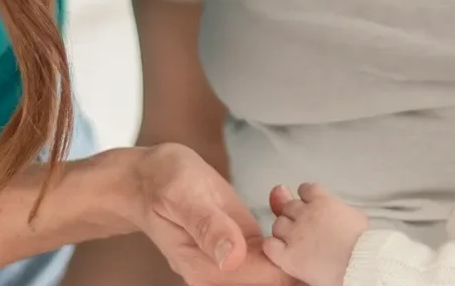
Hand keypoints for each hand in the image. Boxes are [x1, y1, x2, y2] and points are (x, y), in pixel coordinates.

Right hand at [121, 144, 289, 284]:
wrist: (146, 179)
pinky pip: (271, 251)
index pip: (268, 280)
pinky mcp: (240, 249)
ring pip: (278, 266)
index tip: (308, 232)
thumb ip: (208, 228)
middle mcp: (220, 275)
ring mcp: (231, 264)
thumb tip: (231, 258)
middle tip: (305, 215)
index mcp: (208, 270)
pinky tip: (279, 201)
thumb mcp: (183, 197)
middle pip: (277, 279)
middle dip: (299, 254)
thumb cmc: (161, 183)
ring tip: (292, 206)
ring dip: (293, 242)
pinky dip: (284, 231)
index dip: (293, 261)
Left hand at [265, 184, 368, 285]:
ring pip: (278, 224)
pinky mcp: (287, 255)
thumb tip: (339, 211)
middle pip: (289, 206)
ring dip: (283, 230)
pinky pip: (269, 245)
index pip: (306, 189)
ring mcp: (294, 234)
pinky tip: (281, 251)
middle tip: (301, 225)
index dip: (305, 195)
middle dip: (294, 214)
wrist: (358, 265)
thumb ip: (341, 209)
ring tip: (293, 240)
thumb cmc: (363, 245)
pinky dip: (273, 246)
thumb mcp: (357, 217)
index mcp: (323, 202)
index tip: (306, 200)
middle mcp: (306, 214)